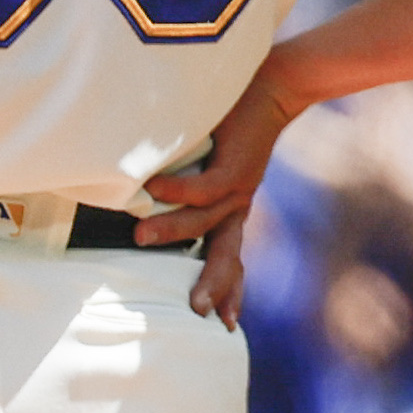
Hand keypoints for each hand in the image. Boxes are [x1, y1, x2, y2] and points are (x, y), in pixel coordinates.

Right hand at [142, 69, 298, 327]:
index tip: (223, 324)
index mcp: (232, 211)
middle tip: (195, 313)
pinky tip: (152, 187)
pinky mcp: (236, 166)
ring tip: (140, 237)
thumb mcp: (208, 164)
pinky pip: (203, 187)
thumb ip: (182, 185)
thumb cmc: (231, 122)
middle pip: (226, 257)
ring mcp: (238, 189)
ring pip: (203, 222)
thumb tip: (139, 193)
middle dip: (212, 286)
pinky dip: (176, 190)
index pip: (229, 258)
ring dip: (171, 230)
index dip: (228, 291)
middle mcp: (237, 206)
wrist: (274, 88)